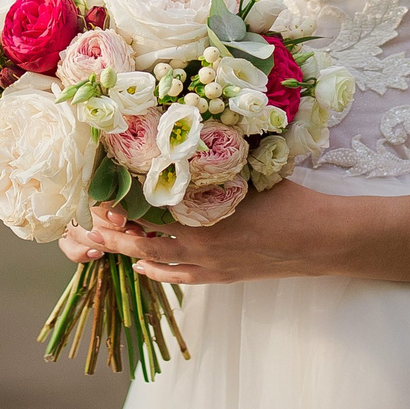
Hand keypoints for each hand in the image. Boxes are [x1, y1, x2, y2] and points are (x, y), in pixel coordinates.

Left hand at [58, 182, 345, 285]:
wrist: (320, 238)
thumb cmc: (288, 195)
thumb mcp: (249, 167)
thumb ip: (214, 158)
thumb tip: (186, 131)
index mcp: (202, 210)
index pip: (145, 205)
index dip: (117, 198)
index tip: (99, 185)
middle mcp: (199, 240)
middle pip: (140, 236)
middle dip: (112, 226)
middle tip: (90, 214)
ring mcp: (208, 263)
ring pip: (153, 259)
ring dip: (126, 248)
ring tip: (101, 239)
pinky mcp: (220, 277)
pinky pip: (178, 277)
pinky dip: (155, 270)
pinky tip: (140, 264)